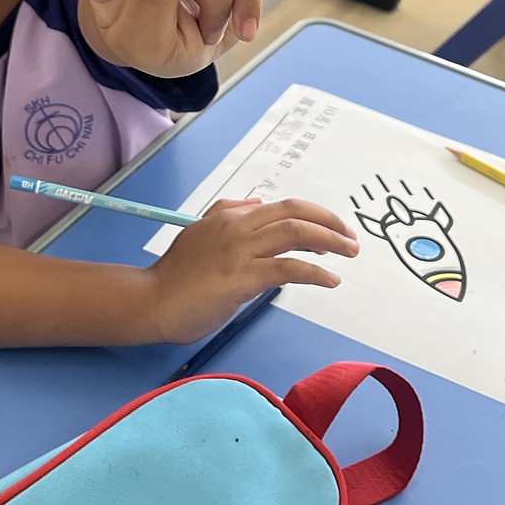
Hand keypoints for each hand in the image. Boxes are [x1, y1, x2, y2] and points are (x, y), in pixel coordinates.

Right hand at [144, 198, 358, 343]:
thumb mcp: (200, 232)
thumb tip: (257, 203)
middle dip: (331, 223)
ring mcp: (240, 251)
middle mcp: (238, 227)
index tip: (334, 229)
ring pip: (296, 233)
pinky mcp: (241, 278)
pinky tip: (330, 279)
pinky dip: (315, 272)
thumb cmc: (176, 276)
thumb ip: (228, 213)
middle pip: (296, 213)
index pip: (284, 206)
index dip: (316, 214)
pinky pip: (288, 268)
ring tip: (349, 254)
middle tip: (352, 240)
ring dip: (331, 242)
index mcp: (231, 216)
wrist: (152, 301)